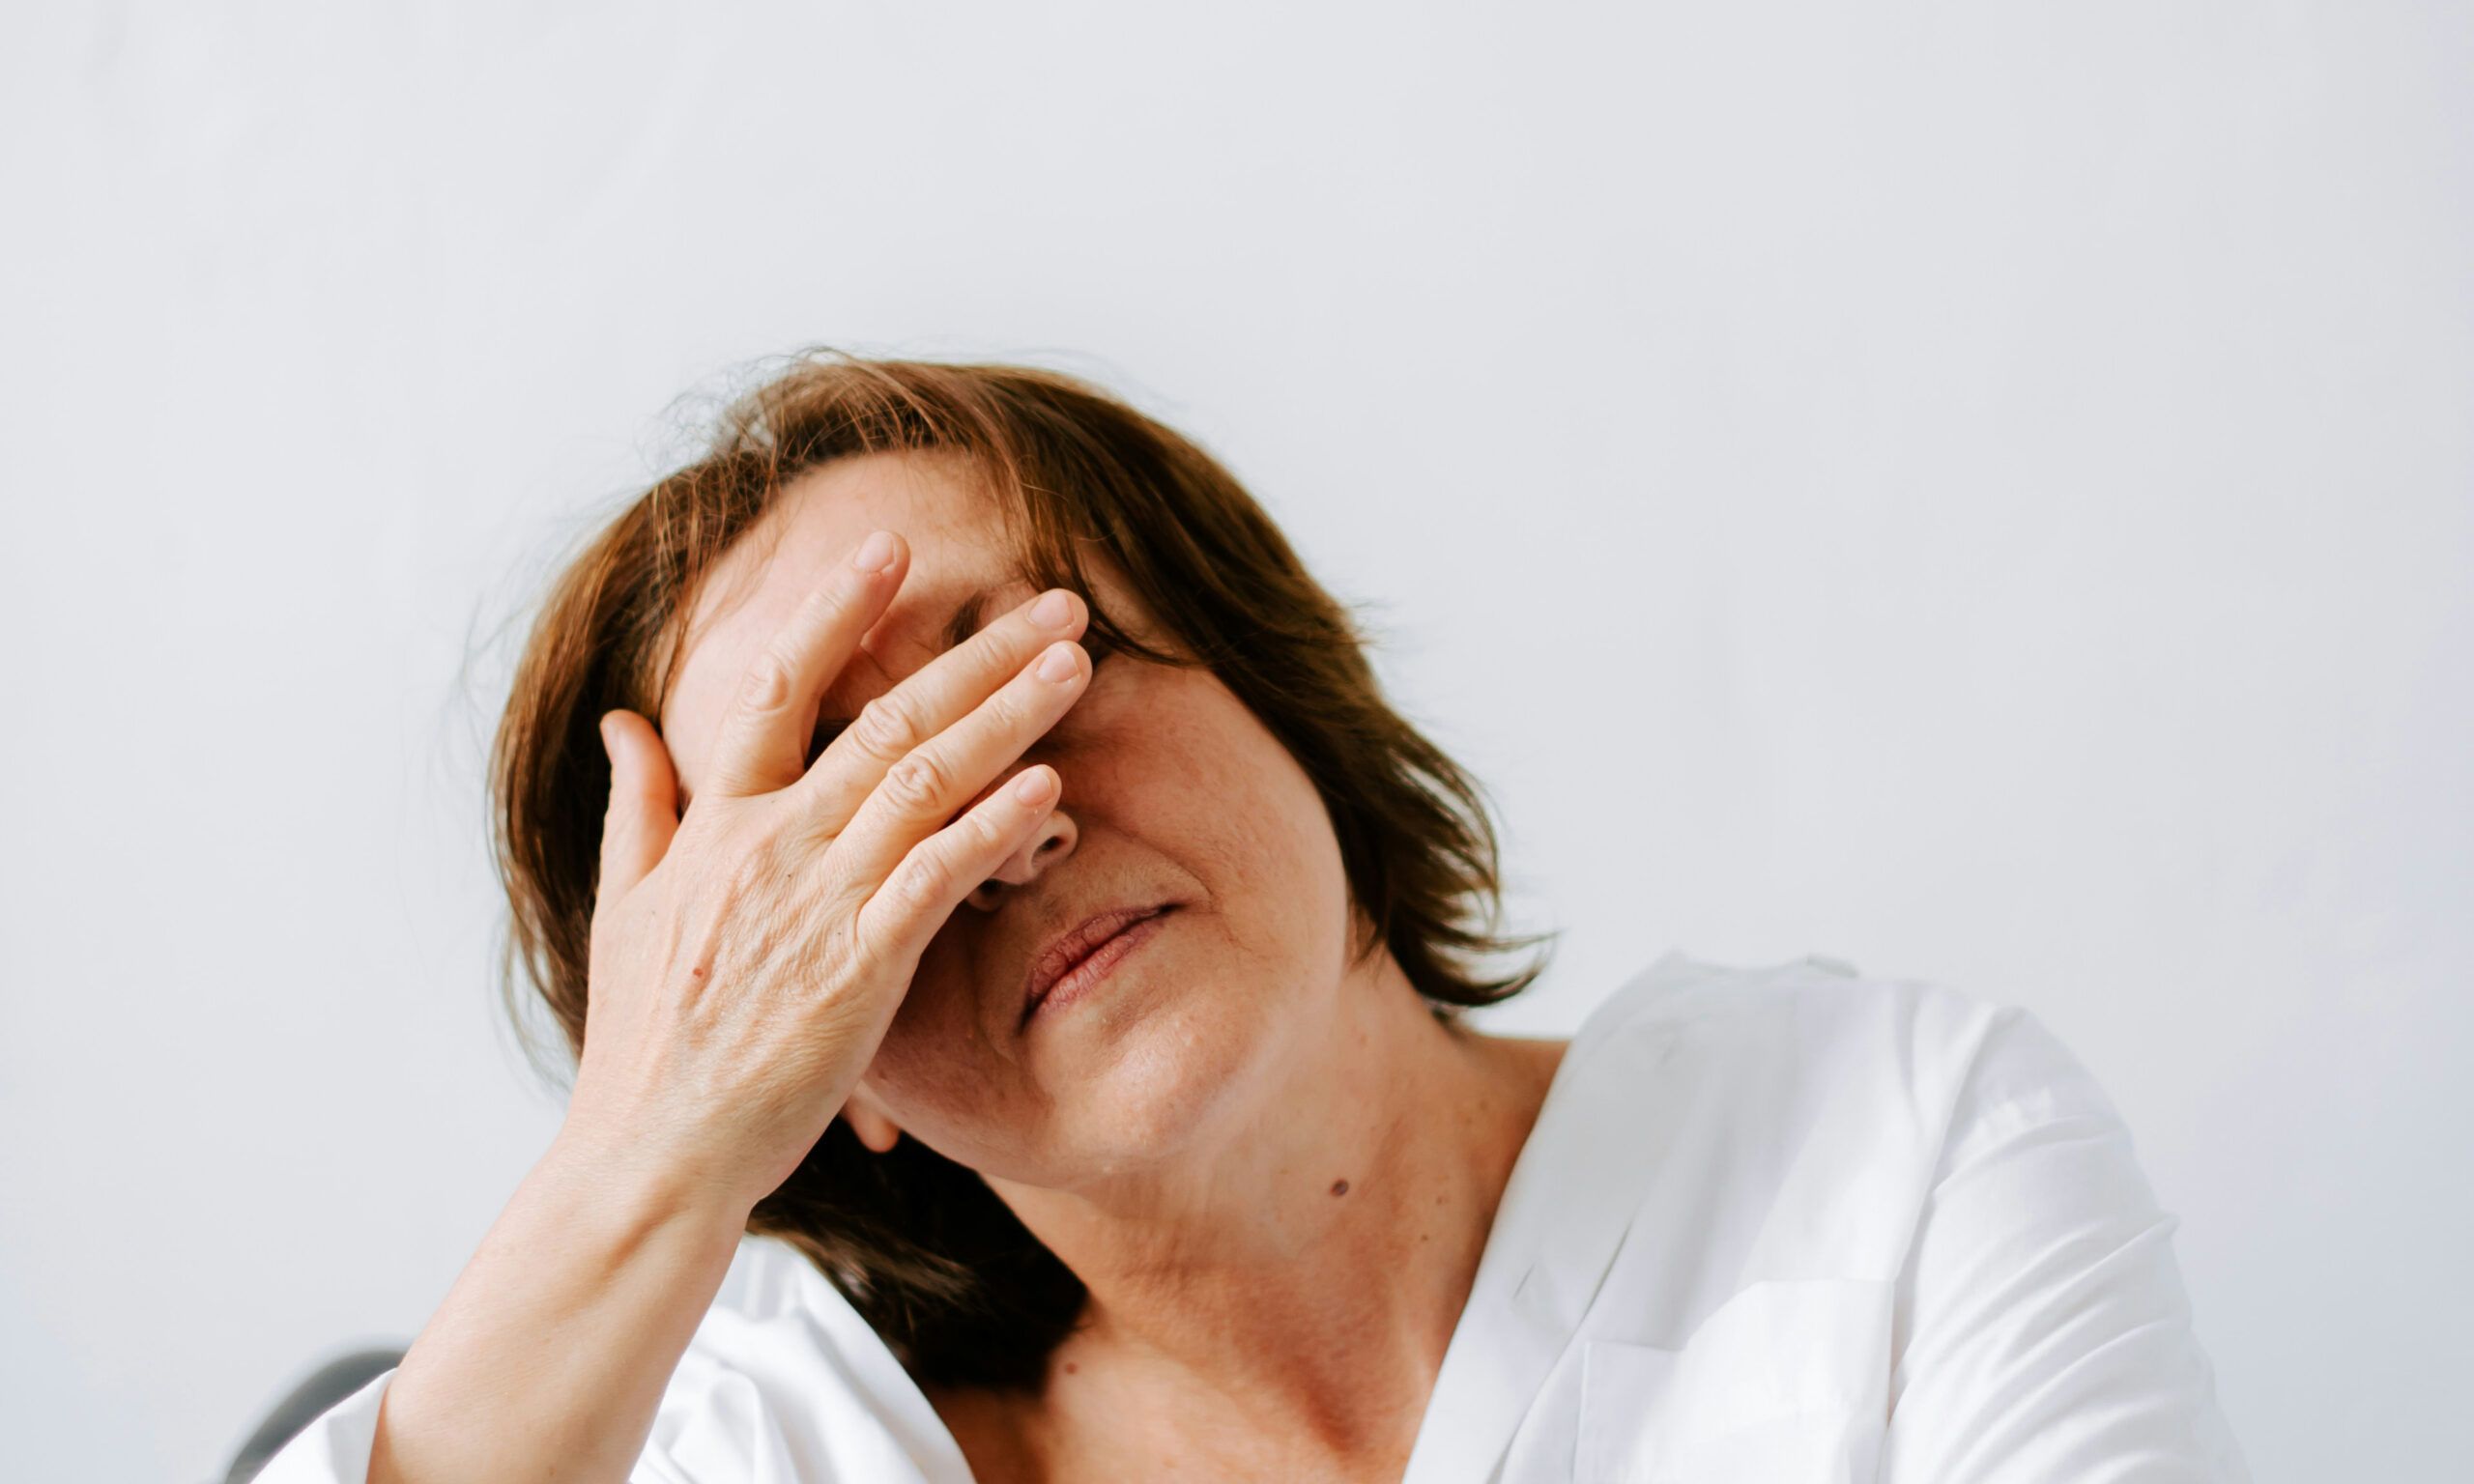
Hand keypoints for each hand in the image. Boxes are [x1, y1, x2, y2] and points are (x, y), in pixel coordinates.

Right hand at [562, 529, 1090, 1217]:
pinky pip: (935, 878)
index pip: (777, 686)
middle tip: (1057, 599)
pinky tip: (1050, 783)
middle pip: (885, 718)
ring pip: (924, 780)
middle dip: (976, 651)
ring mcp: (816, 904)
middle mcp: (770, 846)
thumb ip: (635, 804)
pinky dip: (992, 826)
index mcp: (716, 822)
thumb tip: (622, 719)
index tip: (894, 547)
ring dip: (1008, 714)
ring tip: (1076, 662)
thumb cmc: (643, 1039)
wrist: (652, 1154)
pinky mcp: (857, 970)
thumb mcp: (622, 905)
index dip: (836, 611)